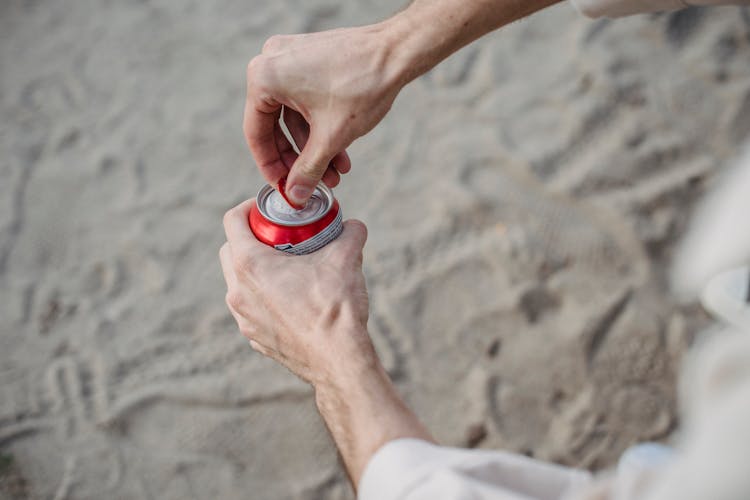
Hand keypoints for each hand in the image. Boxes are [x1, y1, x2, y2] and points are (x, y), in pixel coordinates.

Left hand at [219, 199, 374, 386]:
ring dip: (254, 269)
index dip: (249, 207)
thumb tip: (354, 226)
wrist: (338, 360)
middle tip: (278, 235)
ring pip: (237, 282)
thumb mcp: (346, 260)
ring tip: (285, 266)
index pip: (232, 221)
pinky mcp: (255, 338)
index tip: (267, 208)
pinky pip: (251, 308)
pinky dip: (262, 296)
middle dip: (249, 237)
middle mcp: (238, 291)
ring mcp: (244, 318)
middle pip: (230, 251)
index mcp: (250, 265)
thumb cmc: (335, 308)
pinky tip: (290, 297)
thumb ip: (350, 234)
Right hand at [244, 23, 403, 206]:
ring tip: (336, 173)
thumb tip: (294, 196)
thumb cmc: (363, 85)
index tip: (283, 188)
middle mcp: (270, 62)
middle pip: (274, 126)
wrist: (397, 52)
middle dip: (299, 159)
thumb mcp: (331, 138)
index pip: (257, 134)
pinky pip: (304, 100)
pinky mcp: (308, 59)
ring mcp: (289, 58)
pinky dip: (319, 126)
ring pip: (293, 116)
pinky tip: (340, 153)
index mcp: (264, 77)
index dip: (270, 167)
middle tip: (311, 185)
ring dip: (313, 147)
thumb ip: (308, 170)